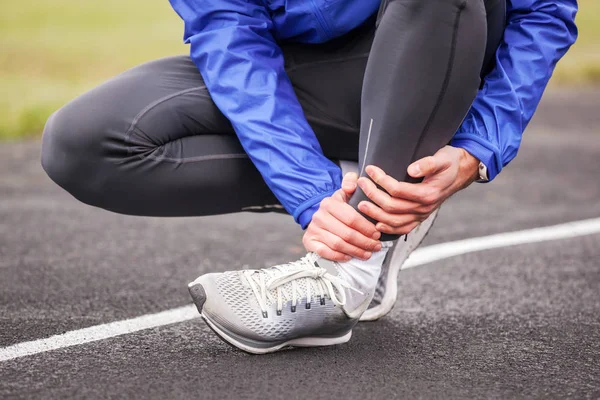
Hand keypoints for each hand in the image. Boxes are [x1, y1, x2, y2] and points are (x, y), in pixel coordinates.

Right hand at [303, 172, 381, 261]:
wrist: (321, 217)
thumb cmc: (339, 208)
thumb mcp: (345, 192)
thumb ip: (351, 182)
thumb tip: (351, 186)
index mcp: (329, 203)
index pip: (351, 218)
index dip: (366, 228)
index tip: (377, 233)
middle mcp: (319, 216)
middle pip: (346, 233)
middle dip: (365, 242)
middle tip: (376, 246)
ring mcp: (313, 229)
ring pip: (338, 244)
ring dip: (356, 251)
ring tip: (368, 253)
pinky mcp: (309, 241)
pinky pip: (325, 252)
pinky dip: (339, 256)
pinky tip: (350, 256)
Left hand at [357, 145, 479, 234]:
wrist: (460, 173)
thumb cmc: (449, 163)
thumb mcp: (443, 158)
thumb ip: (428, 163)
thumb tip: (411, 169)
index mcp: (428, 193)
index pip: (398, 190)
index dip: (381, 180)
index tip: (370, 169)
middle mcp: (424, 208)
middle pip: (392, 206)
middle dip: (373, 195)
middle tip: (361, 183)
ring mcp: (421, 215)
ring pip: (394, 221)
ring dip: (375, 214)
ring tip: (360, 204)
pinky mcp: (419, 218)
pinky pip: (402, 229)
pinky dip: (388, 228)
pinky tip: (376, 224)